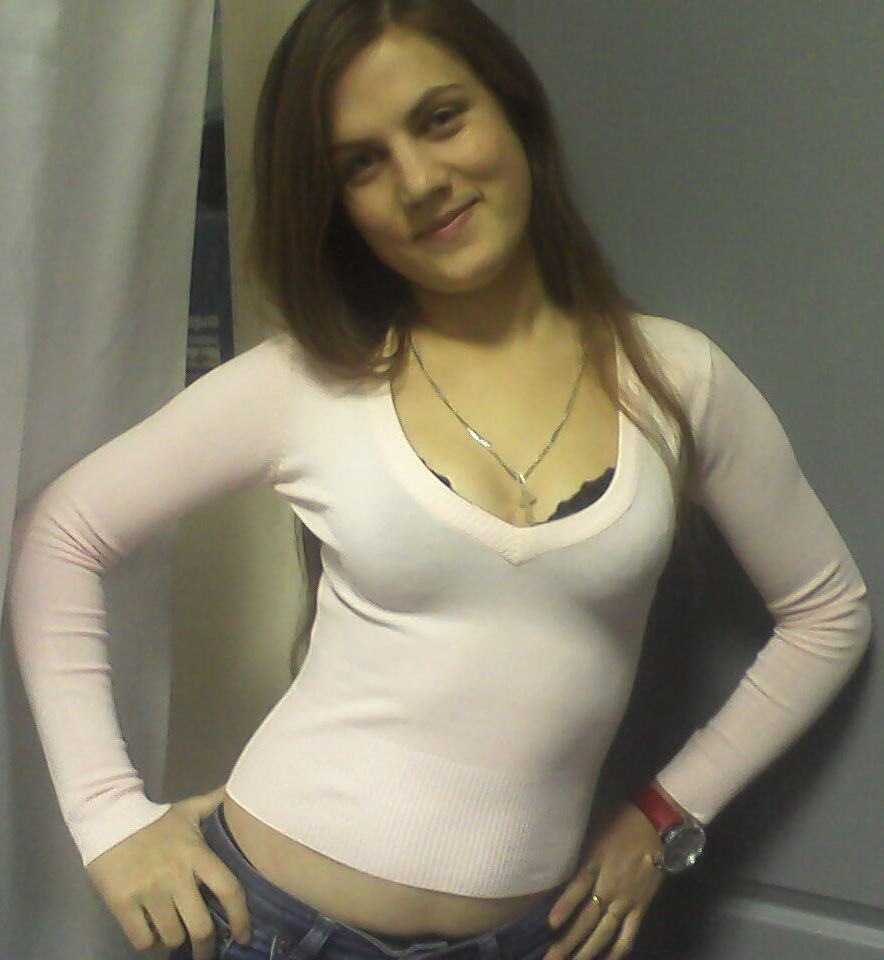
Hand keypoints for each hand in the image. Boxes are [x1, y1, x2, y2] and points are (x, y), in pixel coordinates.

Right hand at [85, 786, 251, 958]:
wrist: (109, 817)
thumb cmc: (154, 819)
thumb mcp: (187, 809)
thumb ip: (214, 803)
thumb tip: (235, 791)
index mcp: (197, 854)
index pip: (229, 890)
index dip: (241, 917)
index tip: (244, 936)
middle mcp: (177, 876)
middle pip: (201, 926)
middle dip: (205, 947)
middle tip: (205, 953)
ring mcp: (149, 891)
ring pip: (172, 936)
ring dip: (175, 940)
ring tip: (175, 934)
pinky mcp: (123, 903)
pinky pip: (142, 940)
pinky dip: (149, 942)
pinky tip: (150, 931)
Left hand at [542, 802, 665, 959]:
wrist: (657, 824)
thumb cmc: (620, 823)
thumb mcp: (594, 833)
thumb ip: (580, 857)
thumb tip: (562, 871)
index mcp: (595, 865)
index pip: (576, 891)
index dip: (563, 908)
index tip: (550, 926)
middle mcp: (609, 888)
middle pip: (586, 920)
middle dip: (567, 942)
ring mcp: (626, 901)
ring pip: (604, 933)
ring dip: (587, 951)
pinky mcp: (641, 907)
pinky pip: (629, 934)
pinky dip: (618, 950)